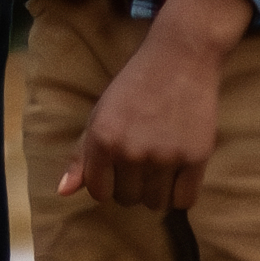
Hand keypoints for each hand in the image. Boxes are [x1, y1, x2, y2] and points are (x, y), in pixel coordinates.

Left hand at [62, 8, 236, 223]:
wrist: (181, 57)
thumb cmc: (136, 85)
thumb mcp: (100, 114)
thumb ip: (82, 155)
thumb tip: (63, 192)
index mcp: (103, 139)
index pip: (99, 192)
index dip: (107, 185)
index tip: (117, 171)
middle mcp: (131, 151)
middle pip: (128, 199)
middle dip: (132, 186)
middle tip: (142, 163)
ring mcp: (164, 156)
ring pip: (155, 203)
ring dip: (156, 192)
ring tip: (161, 168)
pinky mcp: (195, 157)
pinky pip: (184, 200)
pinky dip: (180, 195)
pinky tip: (179, 176)